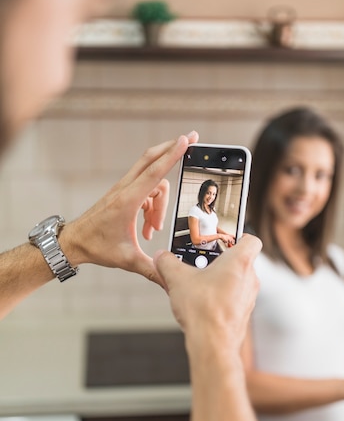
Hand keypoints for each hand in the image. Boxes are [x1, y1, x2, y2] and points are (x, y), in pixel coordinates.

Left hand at [60, 132, 197, 284]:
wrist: (74, 242)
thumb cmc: (97, 247)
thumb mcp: (128, 260)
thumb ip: (152, 270)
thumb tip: (171, 282)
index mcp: (127, 201)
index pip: (155, 172)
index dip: (172, 155)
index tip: (186, 140)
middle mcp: (125, 190)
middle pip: (152, 159)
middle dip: (172, 149)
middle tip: (193, 138)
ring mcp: (123, 189)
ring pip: (153, 182)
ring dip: (161, 203)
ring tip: (153, 229)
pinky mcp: (123, 193)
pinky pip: (146, 191)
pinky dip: (152, 207)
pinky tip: (147, 228)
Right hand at [154, 235, 261, 359]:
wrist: (212, 344)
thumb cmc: (203, 309)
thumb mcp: (177, 279)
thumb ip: (167, 263)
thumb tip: (161, 257)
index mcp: (240, 262)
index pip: (251, 239)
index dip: (239, 236)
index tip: (223, 239)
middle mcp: (250, 278)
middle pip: (240, 260)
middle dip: (220, 260)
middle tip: (201, 262)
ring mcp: (249, 298)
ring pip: (237, 281)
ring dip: (220, 279)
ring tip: (197, 283)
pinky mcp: (243, 314)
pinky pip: (234, 298)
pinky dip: (221, 297)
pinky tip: (202, 302)